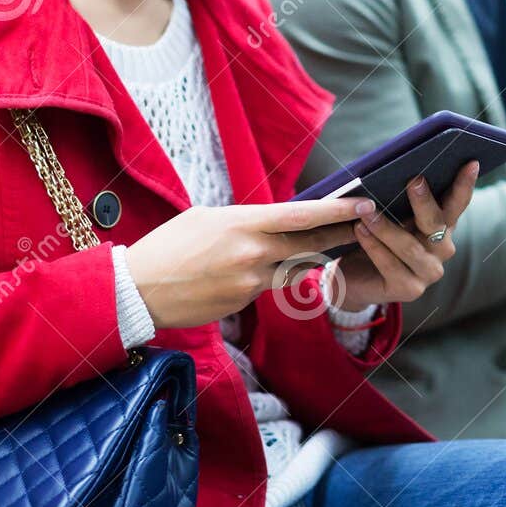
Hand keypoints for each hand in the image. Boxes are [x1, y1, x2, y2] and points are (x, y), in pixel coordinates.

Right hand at [124, 197, 372, 329]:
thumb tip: (272, 224)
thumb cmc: (169, 246)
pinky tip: (246, 272)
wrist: (139, 289)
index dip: (337, 210)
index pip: (302, 215)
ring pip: (293, 269)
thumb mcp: (206, 218)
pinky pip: (267, 287)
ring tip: (322, 248)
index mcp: (244, 223)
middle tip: (367, 225)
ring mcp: (250, 282)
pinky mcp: (244, 303)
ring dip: (308, 259)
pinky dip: (268, 277)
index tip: (364, 203)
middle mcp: (254, 253)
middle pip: (310, 244)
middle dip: (341, 235)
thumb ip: (245, 220)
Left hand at [329, 162, 479, 311]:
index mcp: (442, 228)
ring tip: (366, 211)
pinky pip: (390, 265)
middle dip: (424, 201)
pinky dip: (374, 246)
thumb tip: (399, 168)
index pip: (457, 203)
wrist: (355, 279)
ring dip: (386, 227)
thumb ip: (400, 199)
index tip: (471, 163)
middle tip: (414, 180)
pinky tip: (360, 231)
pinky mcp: (409, 290)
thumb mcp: (391, 216)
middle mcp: (442, 250)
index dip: (465, 185)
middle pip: (436, 223)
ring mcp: (428, 272)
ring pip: (409, 247)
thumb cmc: (375, 239)